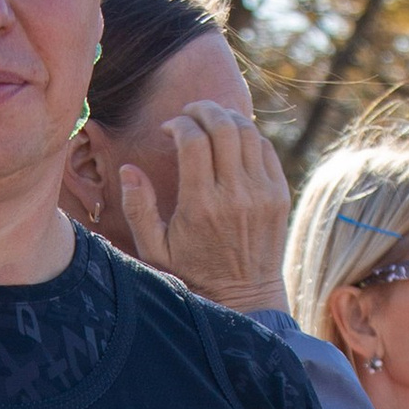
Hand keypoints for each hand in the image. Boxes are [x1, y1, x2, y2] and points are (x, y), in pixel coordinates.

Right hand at [122, 105, 290, 314]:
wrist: (245, 299)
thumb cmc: (193, 274)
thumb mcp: (155, 250)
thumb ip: (138, 209)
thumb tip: (129, 169)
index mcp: (200, 205)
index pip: (192, 140)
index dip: (178, 124)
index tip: (168, 129)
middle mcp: (234, 195)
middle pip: (222, 127)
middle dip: (203, 110)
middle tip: (189, 112)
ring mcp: (262, 193)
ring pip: (247, 132)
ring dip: (226, 117)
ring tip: (210, 121)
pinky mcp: (279, 195)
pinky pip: (265, 149)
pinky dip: (248, 136)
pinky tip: (232, 142)